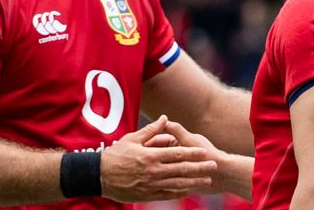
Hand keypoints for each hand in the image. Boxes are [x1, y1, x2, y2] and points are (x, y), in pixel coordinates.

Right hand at [100, 115, 216, 202]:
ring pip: (177, 184)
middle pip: (181, 169)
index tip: (205, 152)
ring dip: (193, 182)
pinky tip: (189, 190)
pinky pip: (167, 194)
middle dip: (199, 168)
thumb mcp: (132, 139)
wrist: (99, 176)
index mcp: (151, 156)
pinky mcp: (147, 195)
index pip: (177, 154)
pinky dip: (179, 192)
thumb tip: (165, 118)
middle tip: (214, 167)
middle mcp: (153, 171)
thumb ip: (151, 130)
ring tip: (206, 180)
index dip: (192, 153)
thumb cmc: (115, 155)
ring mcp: (150, 184)